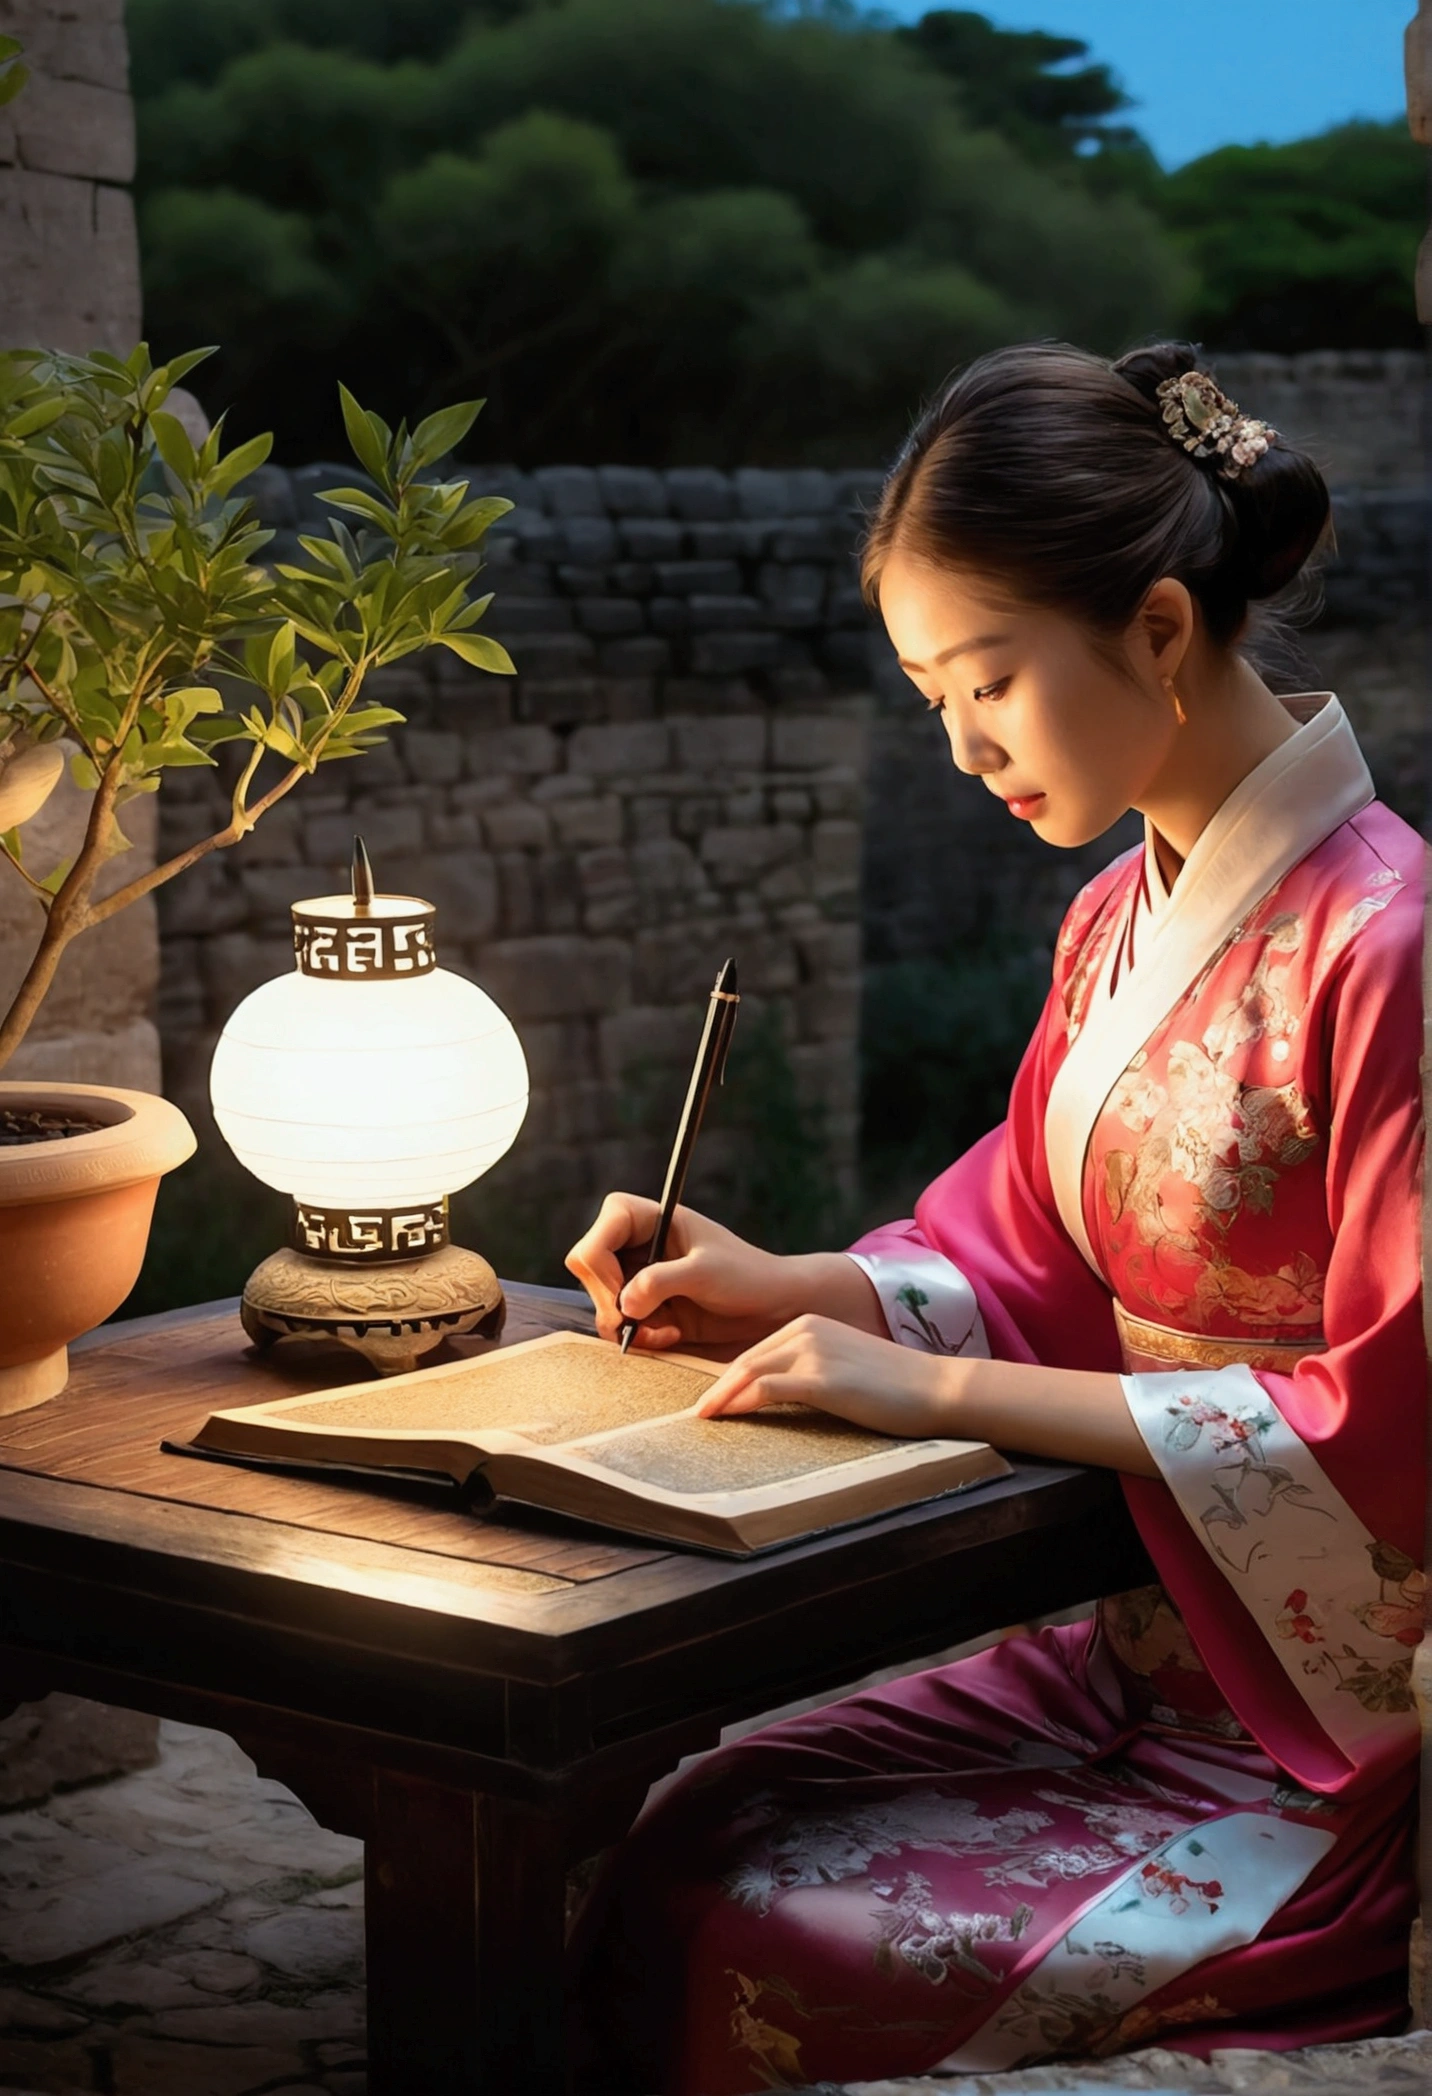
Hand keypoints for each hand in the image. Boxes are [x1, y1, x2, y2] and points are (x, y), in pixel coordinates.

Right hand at [565, 1193, 805, 1350]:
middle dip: (611, 1301)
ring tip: (666, 1330)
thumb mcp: (705, 1272)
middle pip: (588, 1270)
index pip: (598, 1234)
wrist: (773, 1307)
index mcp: (649, 1219)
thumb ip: (661, 1282)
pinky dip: (638, 1337)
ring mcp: (637, 1278)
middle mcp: (636, 1245)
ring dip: (626, 1325)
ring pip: (600, 1303)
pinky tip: (669, 1335)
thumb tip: (625, 1305)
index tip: (628, 1290)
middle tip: (640, 1318)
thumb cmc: (747, 1276)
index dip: (601, 1263)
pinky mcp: (645, 1308)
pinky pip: (618, 1326)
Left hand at [696, 1313, 957, 1438]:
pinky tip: (727, 1417)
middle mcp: (807, 1329)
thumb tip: (782, 1396)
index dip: (730, 1376)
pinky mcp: (822, 1378)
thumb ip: (813, 1371)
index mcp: (811, 1324)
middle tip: (697, 1412)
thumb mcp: (846, 1366)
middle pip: (746, 1359)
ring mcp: (814, 1351)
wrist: (935, 1387)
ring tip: (703, 1418)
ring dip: (722, 1396)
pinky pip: (766, 1388)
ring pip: (750, 1371)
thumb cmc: (896, 1385)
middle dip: (718, 1386)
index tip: (713, 1398)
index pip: (757, 1351)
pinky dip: (741, 1402)